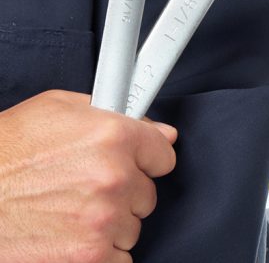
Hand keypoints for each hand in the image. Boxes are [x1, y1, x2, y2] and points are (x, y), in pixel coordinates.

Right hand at [0, 90, 176, 262]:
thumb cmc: (5, 153)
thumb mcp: (55, 110)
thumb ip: (112, 114)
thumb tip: (158, 130)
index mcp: (112, 136)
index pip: (164, 154)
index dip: (146, 159)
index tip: (134, 164)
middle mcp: (114, 177)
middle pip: (147, 193)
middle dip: (122, 192)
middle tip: (83, 188)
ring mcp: (104, 219)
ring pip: (132, 226)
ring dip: (109, 222)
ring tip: (68, 211)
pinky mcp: (91, 255)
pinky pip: (119, 256)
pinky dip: (99, 251)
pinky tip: (70, 236)